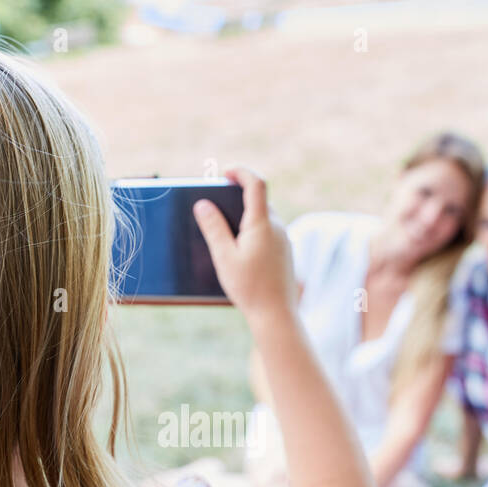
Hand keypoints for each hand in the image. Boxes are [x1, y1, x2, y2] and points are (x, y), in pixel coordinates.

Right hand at [193, 166, 297, 325]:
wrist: (276, 315)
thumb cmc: (249, 288)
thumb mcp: (224, 257)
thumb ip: (214, 228)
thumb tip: (203, 204)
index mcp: (262, 224)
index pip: (256, 184)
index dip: (241, 172)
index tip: (225, 173)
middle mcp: (277, 227)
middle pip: (259, 200)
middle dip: (238, 196)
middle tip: (217, 202)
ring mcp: (283, 240)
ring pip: (264, 217)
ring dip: (245, 215)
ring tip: (225, 228)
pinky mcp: (284, 252)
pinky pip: (268, 232)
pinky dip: (253, 230)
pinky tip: (239, 249)